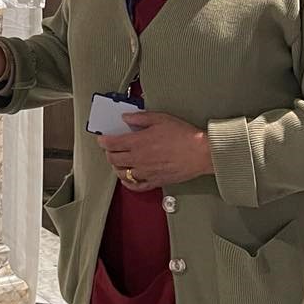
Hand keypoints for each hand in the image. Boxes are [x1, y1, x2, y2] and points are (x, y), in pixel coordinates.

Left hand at [97, 111, 211, 191]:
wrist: (201, 153)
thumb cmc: (184, 136)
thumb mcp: (161, 119)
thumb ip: (140, 118)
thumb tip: (126, 117)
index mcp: (138, 142)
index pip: (111, 143)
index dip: (103, 140)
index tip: (102, 138)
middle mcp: (139, 159)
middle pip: (113, 159)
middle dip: (108, 152)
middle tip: (110, 147)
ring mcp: (146, 172)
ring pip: (121, 173)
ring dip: (116, 167)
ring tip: (118, 161)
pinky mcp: (155, 182)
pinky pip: (135, 186)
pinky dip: (128, 183)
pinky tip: (128, 178)